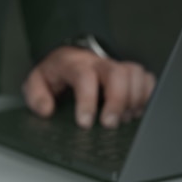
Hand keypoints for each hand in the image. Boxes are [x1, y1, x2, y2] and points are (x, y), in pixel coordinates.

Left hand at [22, 46, 155, 128]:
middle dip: (117, 101)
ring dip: (134, 99)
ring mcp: (115, 66)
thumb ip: (36, 96)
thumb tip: (46, 110)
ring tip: (123, 119)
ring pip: (135, 74)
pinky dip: (146, 96)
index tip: (84, 123)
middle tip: (109, 124)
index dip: (87, 101)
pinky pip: (145, 79)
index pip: (84, 77)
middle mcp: (98, 63)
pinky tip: (135, 112)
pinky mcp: (127, 73)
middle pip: (117, 73)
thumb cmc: (53, 73)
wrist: (67, 57)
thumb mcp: (35, 82)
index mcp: (73, 64)